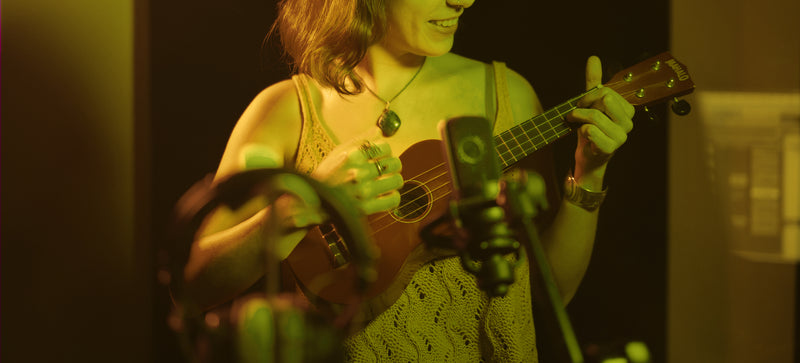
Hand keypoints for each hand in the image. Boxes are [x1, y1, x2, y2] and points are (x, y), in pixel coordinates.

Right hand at [311, 139, 402, 214]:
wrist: (314, 201)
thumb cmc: (328, 174)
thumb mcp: (338, 152)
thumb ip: (360, 141)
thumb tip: (379, 130)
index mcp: (351, 156)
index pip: (386, 147)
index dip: (386, 151)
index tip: (381, 155)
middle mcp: (358, 173)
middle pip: (394, 163)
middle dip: (393, 165)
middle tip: (386, 169)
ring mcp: (363, 192)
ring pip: (397, 180)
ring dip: (394, 180)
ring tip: (386, 181)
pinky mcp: (366, 209)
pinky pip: (393, 199)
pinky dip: (392, 196)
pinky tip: (385, 194)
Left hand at [566, 56, 634, 184]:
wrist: (587, 157)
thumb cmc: (591, 129)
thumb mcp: (591, 104)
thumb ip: (593, 82)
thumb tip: (593, 58)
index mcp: (627, 110)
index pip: (607, 91)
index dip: (588, 97)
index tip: (581, 106)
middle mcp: (628, 122)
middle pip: (605, 99)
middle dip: (584, 106)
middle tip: (576, 115)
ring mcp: (621, 136)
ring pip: (595, 116)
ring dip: (578, 119)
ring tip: (576, 125)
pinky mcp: (610, 148)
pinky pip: (590, 131)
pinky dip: (582, 132)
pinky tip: (586, 139)